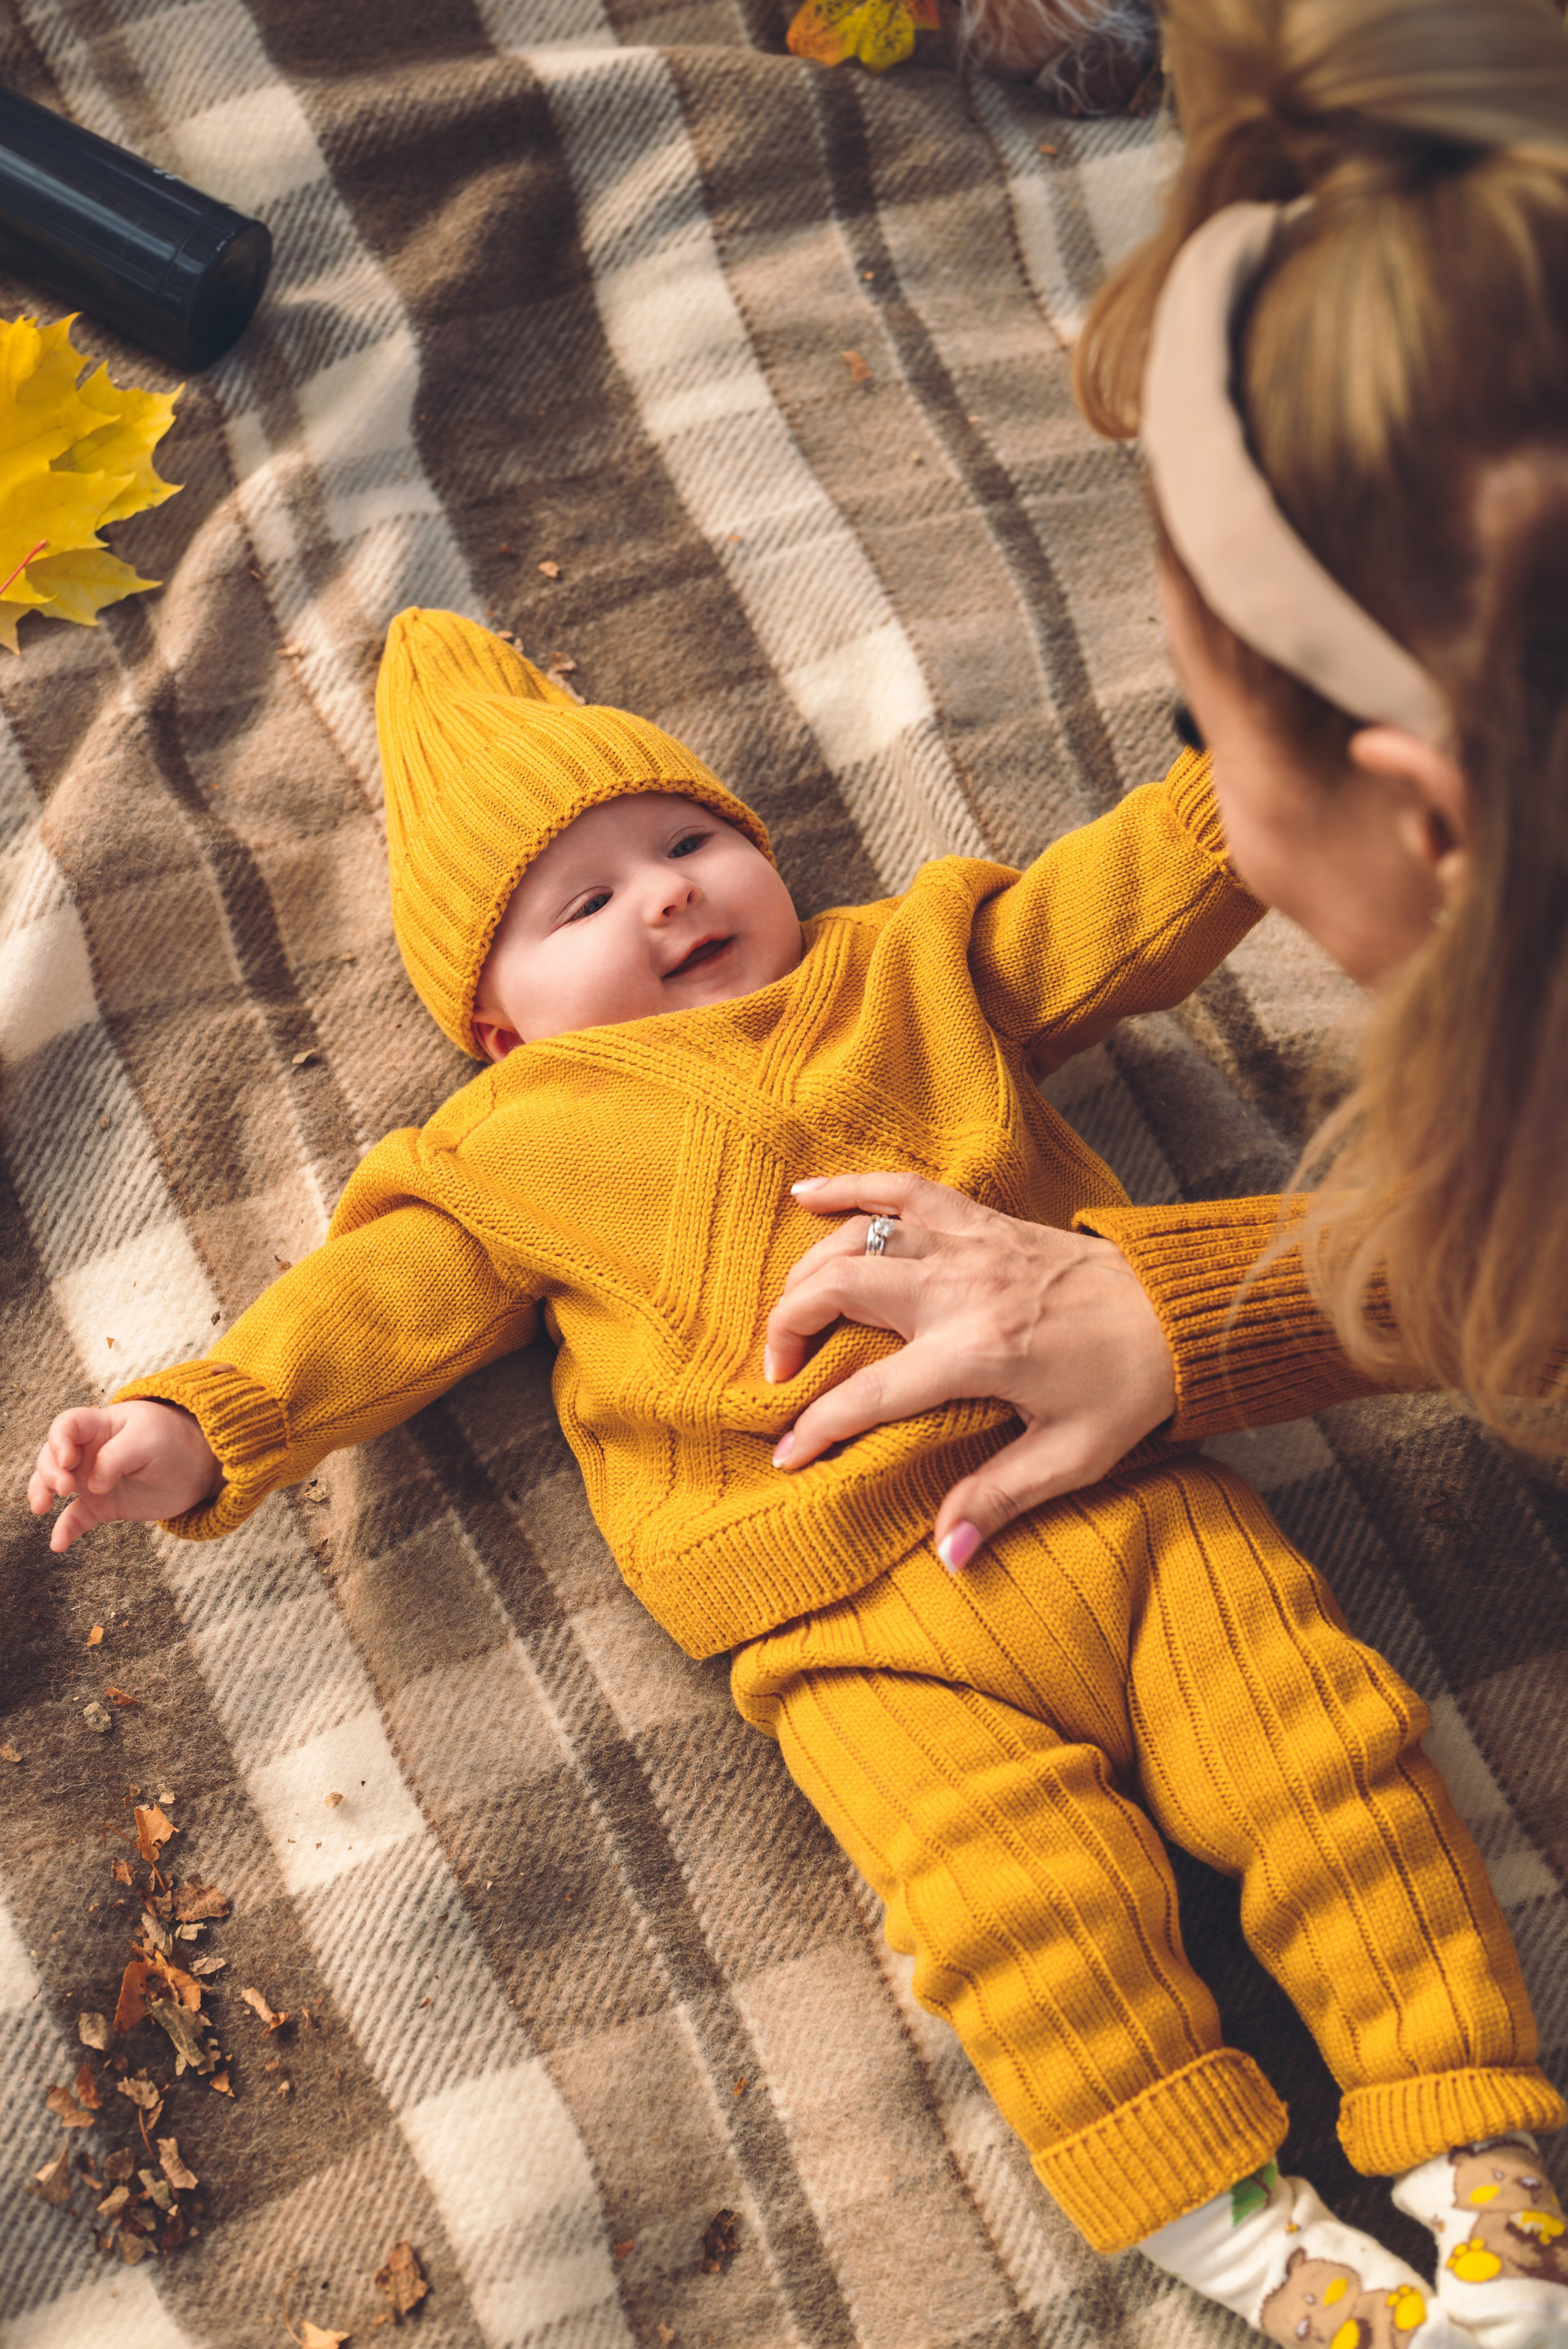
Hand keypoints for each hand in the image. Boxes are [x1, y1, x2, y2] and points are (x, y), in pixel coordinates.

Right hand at [28, 1402, 221, 1552]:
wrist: (198, 1467)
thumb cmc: (172, 1441)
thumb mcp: (149, 1439)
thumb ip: (117, 1457)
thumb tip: (93, 1486)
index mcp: (101, 1426)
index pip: (66, 1425)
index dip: (58, 1440)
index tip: (67, 1460)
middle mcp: (90, 1452)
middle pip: (52, 1456)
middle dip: (49, 1471)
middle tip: (66, 1488)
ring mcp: (94, 1479)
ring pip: (54, 1485)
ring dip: (42, 1493)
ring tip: (42, 1508)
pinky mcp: (103, 1505)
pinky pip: (75, 1518)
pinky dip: (64, 1530)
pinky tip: (58, 1544)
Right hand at [764, 1172, 1175, 1564]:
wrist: (1180, 1308)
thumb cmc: (1130, 1385)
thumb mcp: (1073, 1456)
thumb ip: (1000, 1499)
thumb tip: (947, 1555)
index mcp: (979, 1352)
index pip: (870, 1393)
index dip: (818, 1425)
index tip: (787, 1453)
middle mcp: (963, 1288)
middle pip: (840, 1288)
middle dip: (789, 1328)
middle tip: (781, 1372)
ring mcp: (970, 1243)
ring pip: (858, 1235)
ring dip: (809, 1269)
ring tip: (791, 1311)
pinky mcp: (982, 1219)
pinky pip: (902, 1188)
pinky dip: (849, 1186)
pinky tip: (805, 1197)